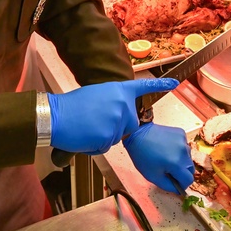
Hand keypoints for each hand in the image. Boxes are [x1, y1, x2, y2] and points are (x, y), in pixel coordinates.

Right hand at [48, 78, 177, 154]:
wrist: (55, 116)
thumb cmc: (71, 107)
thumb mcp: (97, 96)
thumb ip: (113, 103)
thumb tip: (119, 114)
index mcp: (118, 91)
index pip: (142, 87)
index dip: (159, 86)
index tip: (174, 84)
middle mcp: (122, 104)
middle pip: (129, 124)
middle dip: (116, 128)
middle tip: (95, 122)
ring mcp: (117, 120)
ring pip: (117, 137)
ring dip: (103, 137)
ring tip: (87, 127)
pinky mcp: (110, 135)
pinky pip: (106, 146)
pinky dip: (95, 146)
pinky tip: (85, 136)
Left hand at [123, 122, 194, 192]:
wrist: (137, 134)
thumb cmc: (143, 156)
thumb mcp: (153, 177)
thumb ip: (168, 186)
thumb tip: (179, 190)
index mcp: (177, 164)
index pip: (189, 180)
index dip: (182, 184)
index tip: (174, 182)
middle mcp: (184, 152)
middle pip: (190, 169)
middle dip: (182, 173)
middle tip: (169, 170)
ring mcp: (184, 141)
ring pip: (188, 157)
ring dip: (181, 161)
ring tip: (167, 157)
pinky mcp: (181, 133)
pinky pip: (184, 146)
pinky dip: (179, 150)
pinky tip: (167, 147)